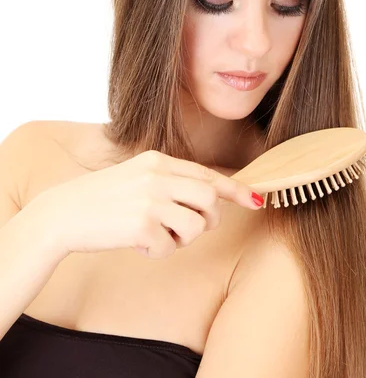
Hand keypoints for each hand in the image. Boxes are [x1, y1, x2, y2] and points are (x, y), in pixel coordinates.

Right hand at [29, 149, 262, 259]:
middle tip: (186, 228)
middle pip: (210, 199)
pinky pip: (168, 247)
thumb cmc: (102, 198)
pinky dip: (157, 252)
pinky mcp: (140, 225)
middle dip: (208, 220)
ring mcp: (149, 199)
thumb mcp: (137, 176)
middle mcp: (157, 175)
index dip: (235, 190)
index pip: (207, 174)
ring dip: (182, 239)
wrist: (62, 213)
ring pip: (195, 225)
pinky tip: (137, 244)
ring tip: (157, 236)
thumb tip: (208, 197)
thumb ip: (169, 181)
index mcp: (157, 160)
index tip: (256, 200)